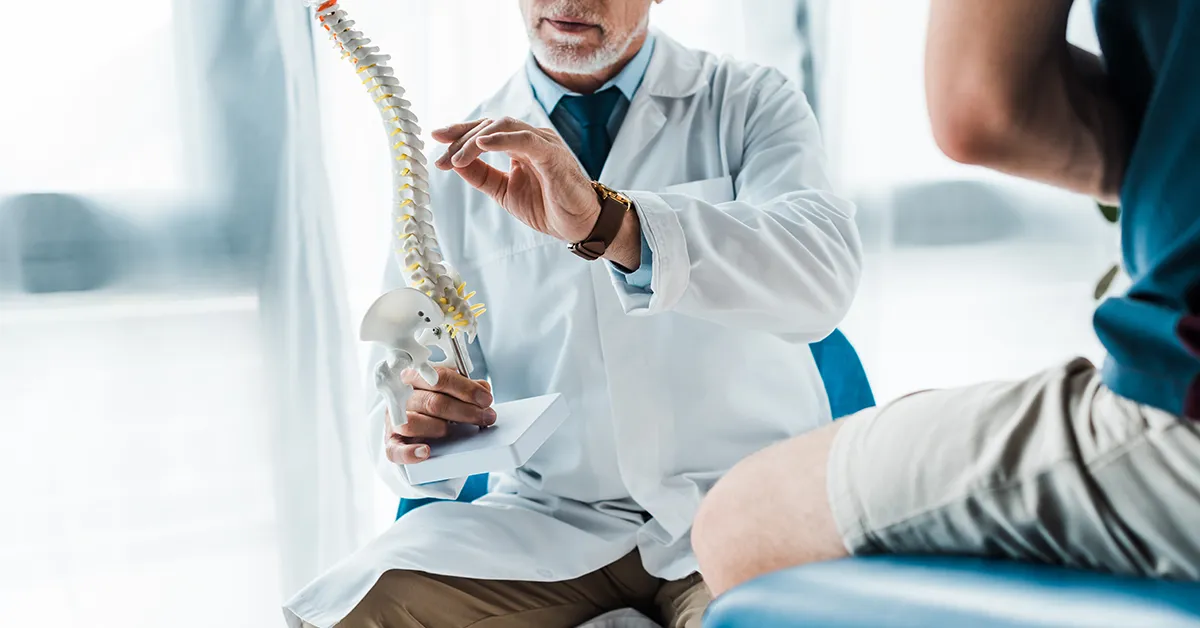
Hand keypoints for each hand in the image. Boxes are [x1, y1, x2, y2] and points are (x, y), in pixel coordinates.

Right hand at [384, 367, 494, 464]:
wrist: (410, 417)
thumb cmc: (431, 398)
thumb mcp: (448, 388)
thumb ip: (465, 387)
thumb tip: (483, 389)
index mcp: (415, 376)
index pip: (440, 378)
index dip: (465, 389)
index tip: (486, 399)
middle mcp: (401, 396)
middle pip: (433, 402)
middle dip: (465, 412)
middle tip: (486, 417)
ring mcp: (393, 420)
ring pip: (412, 423)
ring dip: (439, 428)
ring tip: (454, 431)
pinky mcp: (391, 442)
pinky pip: (395, 450)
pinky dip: (410, 452)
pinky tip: (425, 452)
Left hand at [432, 117, 601, 242]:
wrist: (580, 226)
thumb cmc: (549, 207)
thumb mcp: (505, 192)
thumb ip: (482, 176)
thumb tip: (454, 163)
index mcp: (520, 145)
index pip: (485, 130)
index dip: (459, 133)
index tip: (435, 140)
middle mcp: (531, 138)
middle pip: (490, 125)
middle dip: (461, 139)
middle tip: (442, 159)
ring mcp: (543, 143)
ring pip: (503, 127)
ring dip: (475, 140)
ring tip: (457, 158)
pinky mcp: (553, 155)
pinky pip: (525, 139)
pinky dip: (502, 138)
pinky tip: (482, 143)